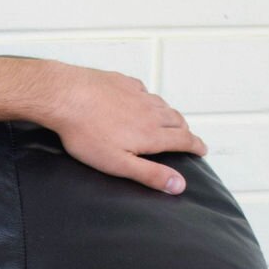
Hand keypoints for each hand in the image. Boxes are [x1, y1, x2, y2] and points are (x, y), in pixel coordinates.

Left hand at [35, 61, 207, 194]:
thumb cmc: (87, 133)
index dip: (196, 146)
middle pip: (177, 120)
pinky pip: (143, 90)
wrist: (66, 96)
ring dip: (169, 114)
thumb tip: (179, 185)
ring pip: (162, 105)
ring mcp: (137, 95)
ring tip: (168, 122)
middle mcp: (150, 112)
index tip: (202, 149)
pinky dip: (149, 99)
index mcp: (152, 134)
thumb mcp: (119, 164)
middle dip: (184, 131)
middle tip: (186, 137)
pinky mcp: (123, 83)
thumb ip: (150, 174)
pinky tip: (141, 101)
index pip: (184, 140)